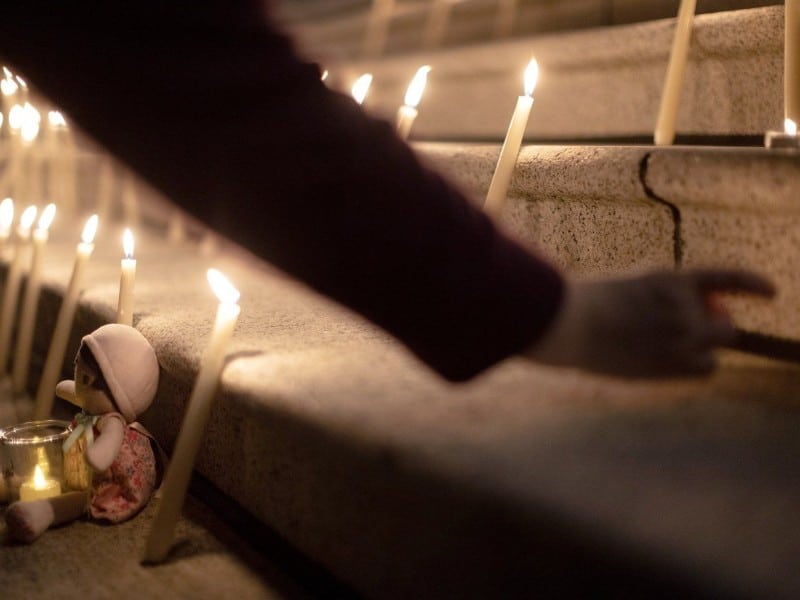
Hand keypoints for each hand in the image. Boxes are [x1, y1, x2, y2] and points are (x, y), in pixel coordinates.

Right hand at [527, 269, 774, 377]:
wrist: (570, 322)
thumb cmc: (587, 307)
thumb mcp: (628, 287)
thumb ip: (663, 299)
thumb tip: (697, 323)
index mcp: (669, 278)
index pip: (725, 278)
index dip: (752, 284)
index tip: (772, 292)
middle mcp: (683, 305)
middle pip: (723, 323)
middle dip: (713, 327)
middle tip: (688, 335)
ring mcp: (681, 333)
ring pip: (715, 347)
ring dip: (699, 349)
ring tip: (661, 351)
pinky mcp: (673, 360)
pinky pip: (706, 368)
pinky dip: (696, 366)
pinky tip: (669, 364)